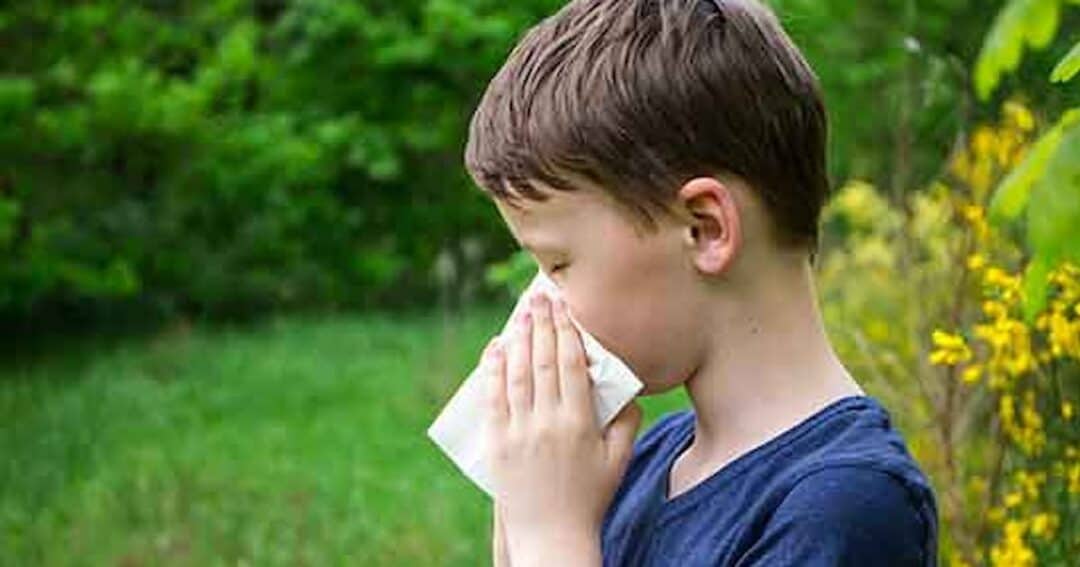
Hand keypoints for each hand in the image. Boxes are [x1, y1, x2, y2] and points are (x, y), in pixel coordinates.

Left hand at [481, 292, 642, 563]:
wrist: (551, 537)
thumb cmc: (589, 498)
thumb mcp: (618, 461)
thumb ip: (627, 423)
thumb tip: (626, 391)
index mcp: (579, 423)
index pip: (572, 365)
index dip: (567, 331)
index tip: (563, 307)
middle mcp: (548, 423)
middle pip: (543, 362)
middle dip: (541, 325)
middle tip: (538, 297)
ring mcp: (519, 432)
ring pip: (517, 375)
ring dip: (519, 340)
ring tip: (521, 315)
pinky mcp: (497, 443)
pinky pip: (493, 398)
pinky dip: (493, 370)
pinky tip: (496, 349)